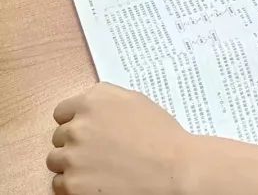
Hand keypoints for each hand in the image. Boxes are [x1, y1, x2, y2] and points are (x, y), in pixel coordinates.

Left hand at [47, 83, 195, 194]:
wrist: (173, 169)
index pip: (62, 112)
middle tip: (100, 150)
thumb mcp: (137, 102)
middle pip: (59, 136)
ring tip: (99, 167)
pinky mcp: (71, 184)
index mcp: (94, 101)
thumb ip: (107, 100)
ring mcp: (72, 156)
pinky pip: (59, 183)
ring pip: (56, 160)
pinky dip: (75, 184)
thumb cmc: (161, 136)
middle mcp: (78, 126)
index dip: (75, 121)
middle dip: (75, 143)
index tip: (87, 130)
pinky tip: (97, 180)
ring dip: (72, 164)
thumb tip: (90, 108)